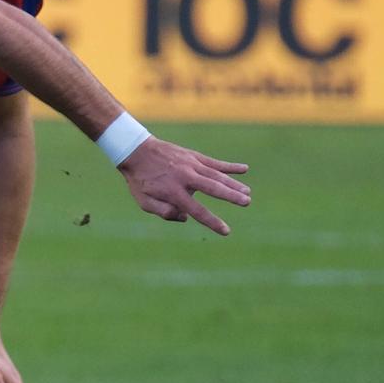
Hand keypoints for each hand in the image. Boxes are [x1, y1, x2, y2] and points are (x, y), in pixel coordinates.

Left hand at [117, 137, 250, 235]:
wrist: (136, 151)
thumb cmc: (140, 180)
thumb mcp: (144, 201)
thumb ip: (163, 212)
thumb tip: (186, 218)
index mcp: (173, 191)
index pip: (197, 210)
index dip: (212, 221)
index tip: (226, 230)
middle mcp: (185, 177)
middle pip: (212, 188)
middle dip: (231, 196)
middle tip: (247, 202)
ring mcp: (190, 165)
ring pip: (216, 175)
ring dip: (233, 184)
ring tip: (247, 193)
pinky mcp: (193, 156)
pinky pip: (214, 162)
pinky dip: (229, 166)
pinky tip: (244, 169)